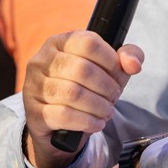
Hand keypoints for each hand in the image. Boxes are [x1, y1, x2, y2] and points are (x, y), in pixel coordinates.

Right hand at [21, 30, 143, 167]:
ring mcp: (34, 86)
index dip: (110, 60)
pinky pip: (64, 115)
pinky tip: (96, 123)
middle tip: (114, 97)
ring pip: (73, 93)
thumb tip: (133, 64)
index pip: (89, 42)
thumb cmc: (85, 88)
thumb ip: (127, 57)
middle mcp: (42, 60)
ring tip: (106, 111)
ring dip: (98, 106)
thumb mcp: (108, 69)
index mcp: (59, 42)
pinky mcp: (34, 112)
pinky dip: (87, 121)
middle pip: (82, 69)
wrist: (58, 124)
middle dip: (106, 87)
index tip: (118, 75)